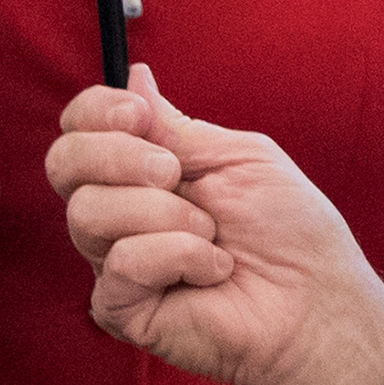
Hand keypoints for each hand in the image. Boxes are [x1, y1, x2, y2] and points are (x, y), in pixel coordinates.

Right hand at [48, 65, 383, 384]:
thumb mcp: (239, 158)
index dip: (96, 112)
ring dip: (166, 214)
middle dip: (121, 158)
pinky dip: (179, 256)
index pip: (80, 129)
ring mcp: (116, 261)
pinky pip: (121, 262)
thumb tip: (132, 76)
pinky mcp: (121, 307)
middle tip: (175, 175)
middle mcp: (121, 213)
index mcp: (144, 172)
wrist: (320, 302)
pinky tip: (214, 270)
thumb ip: (177, 126)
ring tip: (213, 235)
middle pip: (63, 163)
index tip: (140, 114)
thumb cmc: (293, 232)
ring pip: (88, 213)